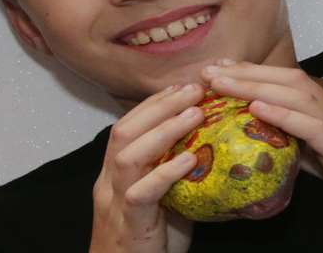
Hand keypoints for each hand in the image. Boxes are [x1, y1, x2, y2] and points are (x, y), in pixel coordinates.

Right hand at [89, 82, 205, 252]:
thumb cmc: (150, 240)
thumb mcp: (164, 199)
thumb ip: (178, 174)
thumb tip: (213, 147)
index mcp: (115, 174)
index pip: (128, 126)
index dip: (154, 104)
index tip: (183, 85)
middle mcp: (109, 183)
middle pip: (125, 131)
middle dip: (160, 106)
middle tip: (194, 89)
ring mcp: (115, 203)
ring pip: (128, 155)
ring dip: (164, 130)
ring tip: (195, 114)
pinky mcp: (130, 224)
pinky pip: (141, 193)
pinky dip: (166, 172)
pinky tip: (190, 158)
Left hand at [200, 60, 322, 229]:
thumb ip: (306, 151)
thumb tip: (274, 148)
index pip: (284, 87)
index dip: (250, 77)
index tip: (217, 72)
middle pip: (283, 81)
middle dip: (243, 74)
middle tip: (205, 69)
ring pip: (294, 94)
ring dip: (254, 85)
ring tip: (221, 82)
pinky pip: (314, 126)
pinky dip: (284, 115)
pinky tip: (258, 109)